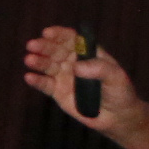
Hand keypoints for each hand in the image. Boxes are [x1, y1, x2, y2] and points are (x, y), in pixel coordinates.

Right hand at [22, 26, 137, 131]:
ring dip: (38, 62)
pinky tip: (29, 77)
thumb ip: (98, 69)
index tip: (48, 32)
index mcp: (87, 53)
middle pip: (56, 50)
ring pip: (48, 66)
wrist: (117, 116)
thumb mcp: (116, 77)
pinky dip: (37, 81)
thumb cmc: (120, 91)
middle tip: (32, 45)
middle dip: (44, 47)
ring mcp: (64, 77)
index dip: (59, 35)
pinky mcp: (58, 92)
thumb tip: (76, 67)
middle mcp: (73, 62)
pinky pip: (45, 85)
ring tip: (29, 60)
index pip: (72, 39)